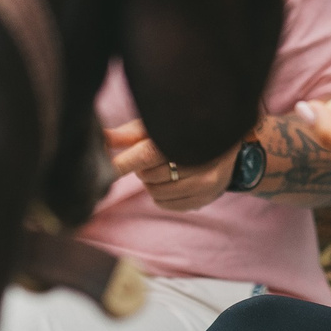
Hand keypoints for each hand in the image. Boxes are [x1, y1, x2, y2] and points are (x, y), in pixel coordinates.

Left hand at [106, 118, 241, 212]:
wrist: (230, 144)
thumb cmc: (184, 131)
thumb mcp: (158, 126)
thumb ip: (129, 135)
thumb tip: (100, 137)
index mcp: (184, 138)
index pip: (146, 155)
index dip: (124, 163)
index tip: (107, 168)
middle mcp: (198, 161)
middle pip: (148, 176)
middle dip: (144, 168)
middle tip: (154, 157)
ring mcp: (205, 182)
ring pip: (156, 193)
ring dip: (152, 182)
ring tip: (164, 168)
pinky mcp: (206, 198)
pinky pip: (167, 204)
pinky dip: (162, 196)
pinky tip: (172, 181)